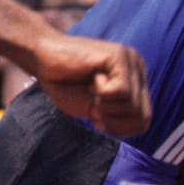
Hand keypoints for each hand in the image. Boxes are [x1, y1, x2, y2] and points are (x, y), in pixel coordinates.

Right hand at [32, 32, 151, 136]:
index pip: (143, 121)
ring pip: (133, 106)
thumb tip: (140, 126)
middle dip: (114, 121)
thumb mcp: (94, 109)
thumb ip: (118, 119)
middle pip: (142, 117)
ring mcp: (131, 62)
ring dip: (106, 106)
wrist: (40, 58)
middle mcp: (138, 72)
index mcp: (135, 85)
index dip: (120, 129)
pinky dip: (102, 93)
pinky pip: (122, 91)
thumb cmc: (64, 83)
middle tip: (93, 106)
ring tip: (91, 88)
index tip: (97, 117)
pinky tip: (92, 76)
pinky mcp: (120, 56)